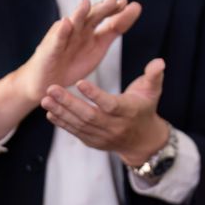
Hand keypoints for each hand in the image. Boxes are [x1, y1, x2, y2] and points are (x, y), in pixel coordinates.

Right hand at [0, 0, 140, 140]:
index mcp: (89, 29)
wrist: (48, 82)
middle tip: (114, 0)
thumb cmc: (72, 63)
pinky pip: (57, 40)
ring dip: (79, 13)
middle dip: (102, 8)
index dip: (117, 11)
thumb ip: (112, 31)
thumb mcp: (98, 47)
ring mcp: (62, 37)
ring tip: (86, 3)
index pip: (105, 17)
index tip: (131, 4)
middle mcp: (76, 29)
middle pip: (91, 16)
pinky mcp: (50, 49)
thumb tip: (131, 13)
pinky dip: (61, 31)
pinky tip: (66, 23)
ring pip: (73, 23)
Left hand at [41, 59, 168, 167]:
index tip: (79, 81)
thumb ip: (153, 75)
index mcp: (128, 111)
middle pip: (89, 115)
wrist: (142, 141)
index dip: (95, 94)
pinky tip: (49, 112)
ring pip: (79, 124)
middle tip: (51, 88)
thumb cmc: (145, 108)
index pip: (110, 104)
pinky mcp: (93, 142)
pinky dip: (62, 123)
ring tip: (45, 99)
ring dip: (61, 112)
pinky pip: (75, 132)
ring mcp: (102, 136)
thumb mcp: (152, 91)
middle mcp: (114, 126)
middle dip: (68, 102)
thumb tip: (159, 62)